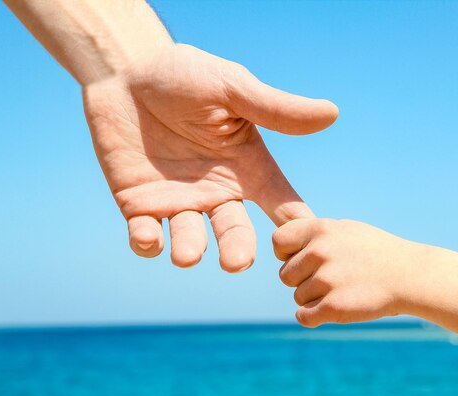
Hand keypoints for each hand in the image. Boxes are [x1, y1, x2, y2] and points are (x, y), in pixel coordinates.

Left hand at [83, 44, 337, 271]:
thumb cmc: (185, 75)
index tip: (307, 249)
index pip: (282, 203)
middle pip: (236, 233)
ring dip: (190, 250)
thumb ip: (275, 109)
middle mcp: (217, 192)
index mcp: (247, 168)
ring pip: (191, 241)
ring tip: (188, 254)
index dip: (296, 227)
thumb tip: (332, 113)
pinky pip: (146, 236)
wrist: (126, 71)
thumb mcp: (232, 88)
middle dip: (238, 251)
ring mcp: (178, 202)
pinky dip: (147, 243)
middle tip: (236, 263)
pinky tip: (148, 236)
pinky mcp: (139, 206)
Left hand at [273, 219, 427, 326]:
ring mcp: (326, 280)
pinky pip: (304, 317)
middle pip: (285, 275)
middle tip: (330, 279)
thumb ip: (315, 232)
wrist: (411, 276)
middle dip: (303, 280)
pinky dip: (314, 317)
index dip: (286, 254)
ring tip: (342, 290)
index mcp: (321, 229)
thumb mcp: (346, 229)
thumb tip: (284, 238)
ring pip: (298, 297)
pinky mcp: (334, 307)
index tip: (301, 260)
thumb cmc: (377, 252)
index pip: (278, 241)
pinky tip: (334, 308)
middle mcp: (320, 252)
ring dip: (315, 298)